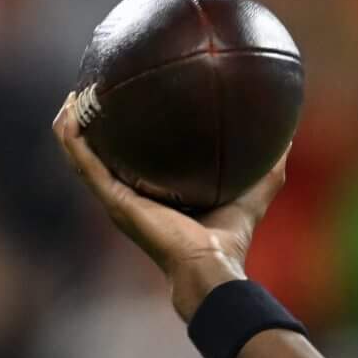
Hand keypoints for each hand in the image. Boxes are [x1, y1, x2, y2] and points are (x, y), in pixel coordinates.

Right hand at [51, 93, 290, 316]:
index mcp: (155, 195)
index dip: (130, 135)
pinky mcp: (112, 200)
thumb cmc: (230, 238)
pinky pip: (84, 162)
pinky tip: (68, 111)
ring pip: (83, 156)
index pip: (136, 162)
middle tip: (95, 91)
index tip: (130, 102)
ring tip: (73, 95)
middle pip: (102, 156)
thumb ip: (271, 160)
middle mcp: (130, 197)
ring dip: (72, 125)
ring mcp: (116, 199)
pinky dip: (71, 138)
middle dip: (95, 125)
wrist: (210, 265)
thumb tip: (290, 129)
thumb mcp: (256, 187)